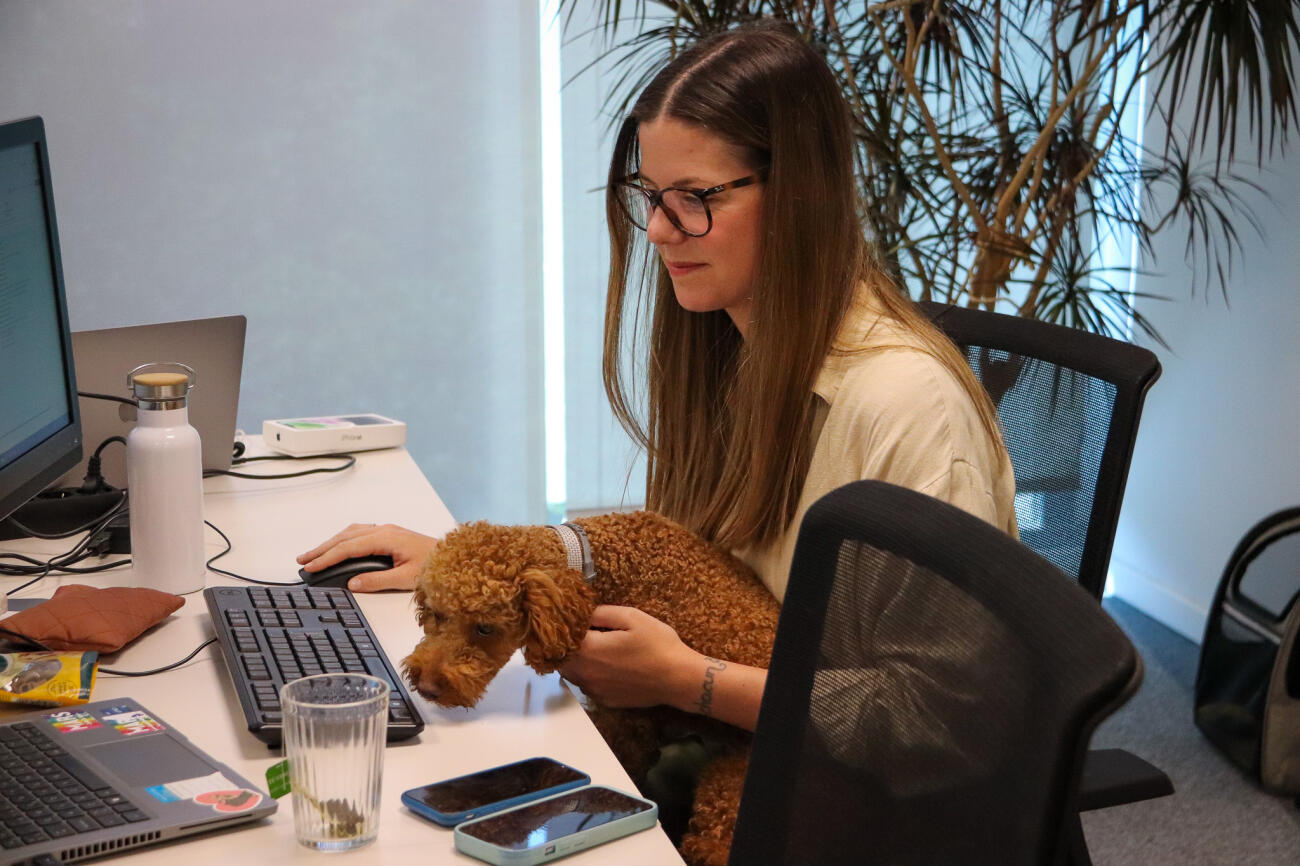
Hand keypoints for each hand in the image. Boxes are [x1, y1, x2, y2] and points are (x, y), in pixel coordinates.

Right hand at [296, 523, 438, 591]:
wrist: (455, 558)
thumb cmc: (436, 566)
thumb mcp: (406, 579)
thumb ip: (378, 580)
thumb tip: (352, 583)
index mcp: (386, 538)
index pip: (348, 547)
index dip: (327, 558)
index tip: (310, 567)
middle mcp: (385, 530)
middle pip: (345, 537)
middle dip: (322, 548)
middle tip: (302, 560)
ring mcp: (387, 531)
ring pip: (351, 533)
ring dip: (331, 543)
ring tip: (314, 554)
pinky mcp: (390, 535)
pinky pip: (359, 534)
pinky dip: (343, 540)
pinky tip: (338, 546)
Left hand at [555, 606, 698, 708]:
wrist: (678, 678)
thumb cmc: (658, 644)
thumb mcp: (631, 617)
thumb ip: (600, 613)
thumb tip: (582, 613)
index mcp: (589, 650)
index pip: (559, 638)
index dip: (560, 628)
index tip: (566, 619)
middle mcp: (585, 674)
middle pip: (559, 659)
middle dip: (564, 645)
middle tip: (577, 631)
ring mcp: (594, 690)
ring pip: (571, 674)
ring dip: (575, 661)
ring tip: (591, 647)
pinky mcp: (604, 701)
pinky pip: (586, 685)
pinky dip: (588, 674)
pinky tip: (605, 666)